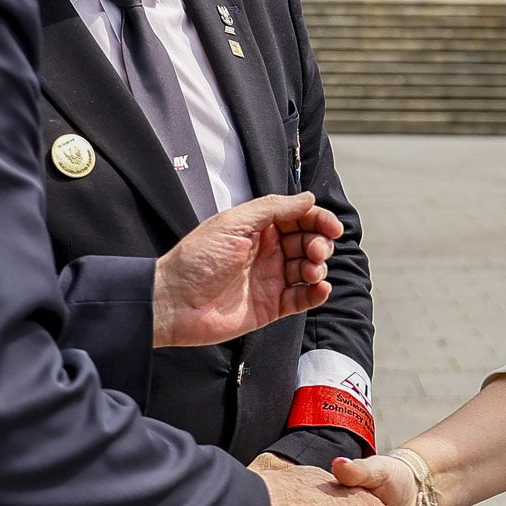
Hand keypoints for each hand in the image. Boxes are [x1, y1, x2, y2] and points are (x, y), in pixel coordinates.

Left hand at [154, 194, 338, 346]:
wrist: (173, 303)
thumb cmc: (195, 260)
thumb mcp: (233, 223)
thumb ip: (273, 208)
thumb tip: (307, 198)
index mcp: (257, 229)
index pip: (298, 218)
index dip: (318, 220)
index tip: (332, 227)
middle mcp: (266, 252)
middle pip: (307, 242)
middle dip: (319, 244)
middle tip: (316, 250)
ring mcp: (269, 279)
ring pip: (308, 269)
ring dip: (318, 267)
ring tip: (310, 271)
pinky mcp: (270, 307)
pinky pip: (301, 299)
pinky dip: (316, 293)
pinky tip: (319, 289)